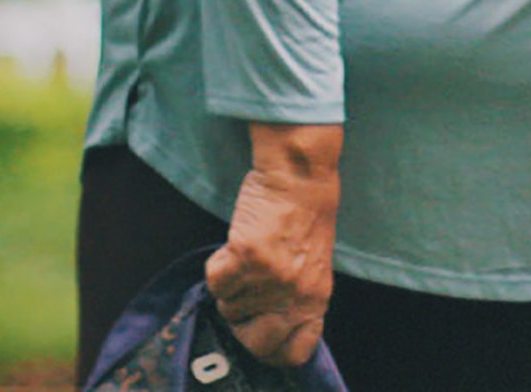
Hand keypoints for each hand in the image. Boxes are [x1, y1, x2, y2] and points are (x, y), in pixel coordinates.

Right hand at [206, 122, 340, 367]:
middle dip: (241, 324)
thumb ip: (297, 298)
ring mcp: (270, 278)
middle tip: (243, 296)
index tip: (259, 333)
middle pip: (254, 342)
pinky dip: (218, 264)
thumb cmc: (307, 216)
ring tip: (247, 255)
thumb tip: (269, 324)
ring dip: (230, 285)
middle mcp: (293, 296)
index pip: (294, 352)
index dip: (272, 349)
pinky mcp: (246, 257)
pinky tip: (236, 246)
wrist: (300, 177)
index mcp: (315, 300)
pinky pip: (215, 280)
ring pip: (228, 306)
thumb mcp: (315, 267)